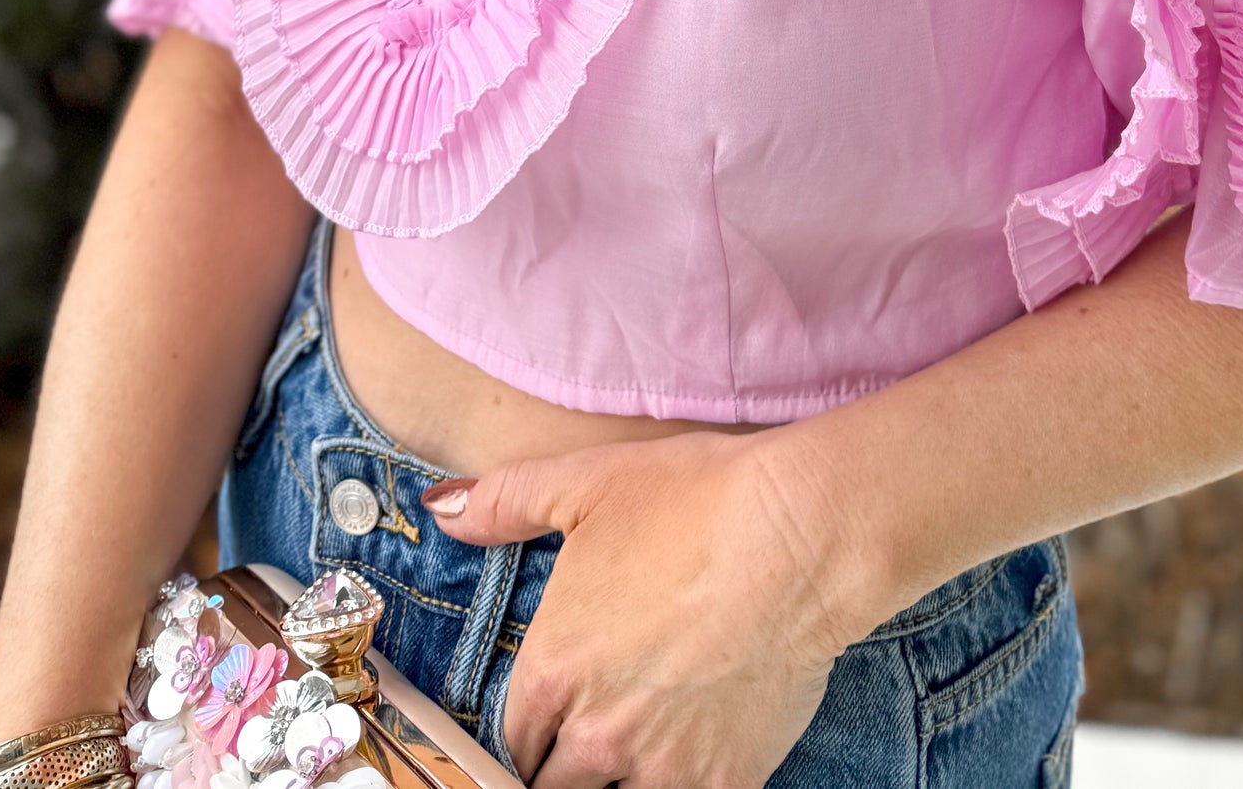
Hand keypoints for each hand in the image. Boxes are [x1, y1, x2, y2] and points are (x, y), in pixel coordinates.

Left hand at [423, 427, 873, 787]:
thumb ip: (505, 503)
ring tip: (635, 748)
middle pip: (553, 787)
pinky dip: (678, 787)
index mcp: (552, 672)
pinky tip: (689, 761)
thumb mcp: (587, 483)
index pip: (509, 742)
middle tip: (590, 739)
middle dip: (563, 768)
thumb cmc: (695, 500)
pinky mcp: (723, 781)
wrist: (801, 536)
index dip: (526, 734)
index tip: (542, 728)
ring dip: (617, 781)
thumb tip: (441, 508)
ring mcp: (659, 766)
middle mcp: (594, 733)